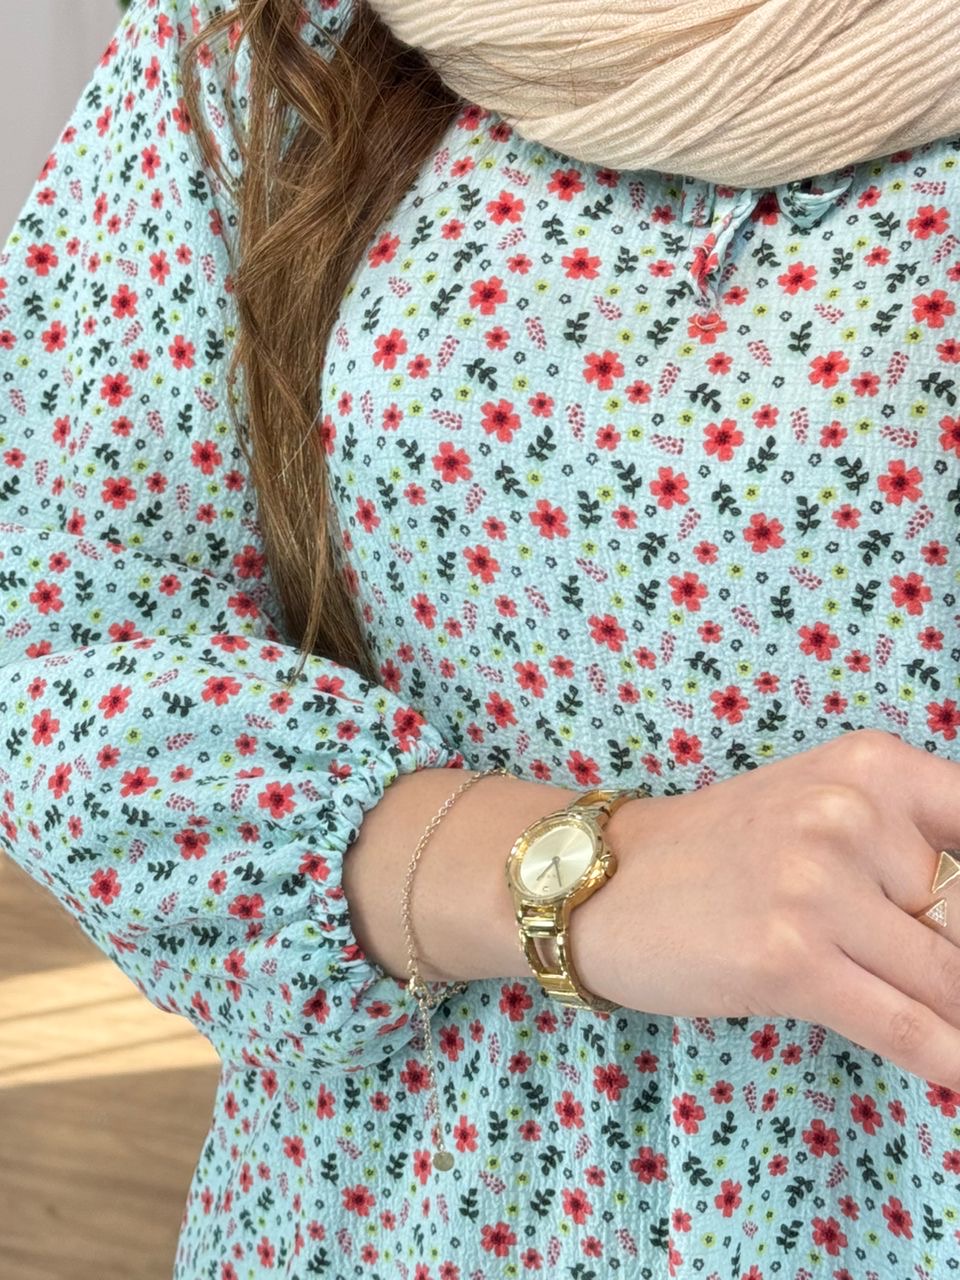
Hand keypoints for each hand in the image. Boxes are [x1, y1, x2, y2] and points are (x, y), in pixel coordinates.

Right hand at [574, 728, 959, 1091]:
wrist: (605, 880)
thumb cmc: (720, 850)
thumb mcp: (820, 809)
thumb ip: (909, 846)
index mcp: (873, 766)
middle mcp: (850, 813)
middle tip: (953, 985)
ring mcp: (817, 886)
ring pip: (951, 979)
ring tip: (959, 1030)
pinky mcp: (789, 959)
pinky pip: (904, 1026)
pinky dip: (949, 1061)